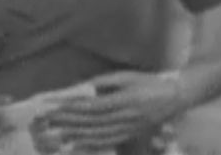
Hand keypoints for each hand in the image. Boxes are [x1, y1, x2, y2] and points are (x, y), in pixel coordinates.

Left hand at [46, 71, 186, 151]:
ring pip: (96, 135)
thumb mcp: (127, 76)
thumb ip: (106, 82)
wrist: (173, 97)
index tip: (54, 105)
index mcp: (122, 101)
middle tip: (47, 119)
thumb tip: (85, 88)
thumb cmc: (148, 83)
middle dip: (66, 121)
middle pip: (90, 122)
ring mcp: (126, 129)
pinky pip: (106, 142)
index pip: (90, 106)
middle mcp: (123, 118)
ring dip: (74, 134)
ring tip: (55, 133)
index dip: (70, 107)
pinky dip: (89, 144)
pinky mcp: (128, 136)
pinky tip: (75, 144)